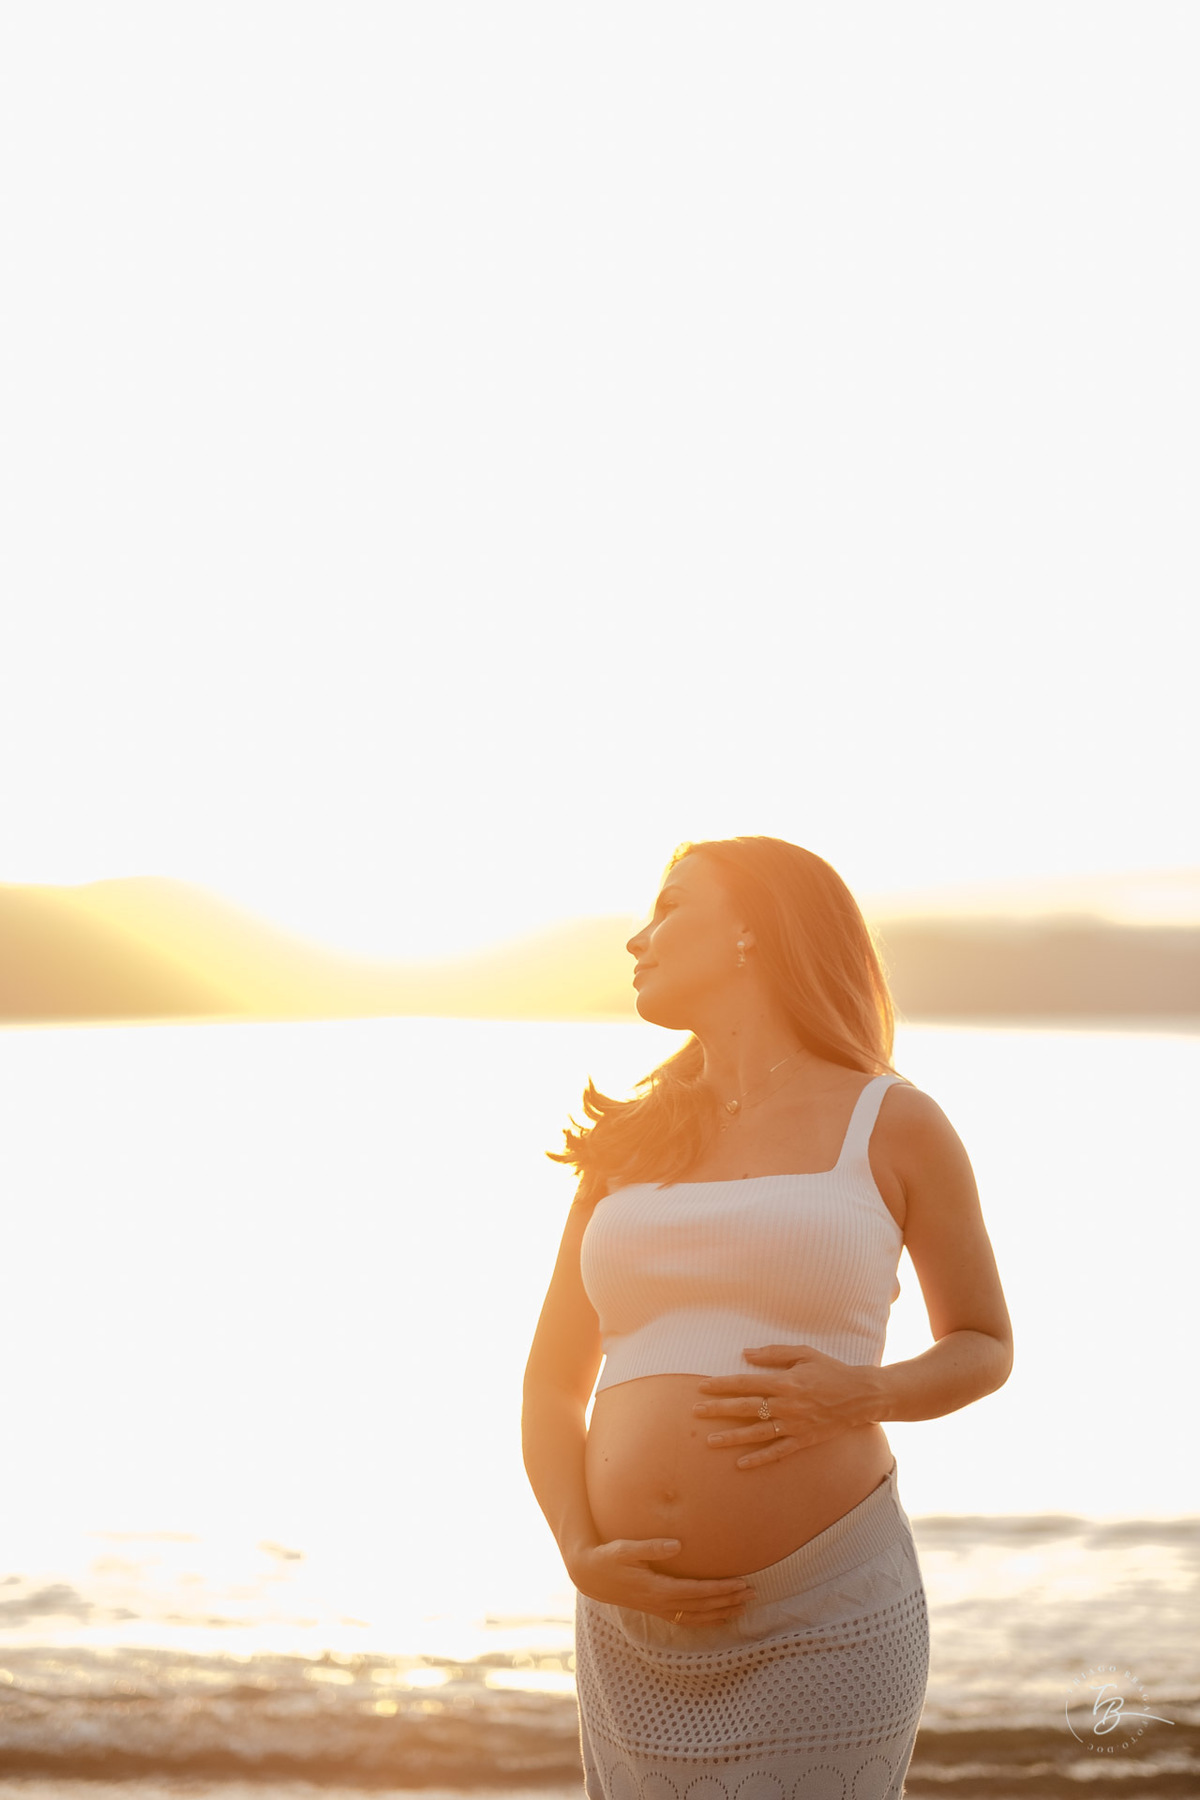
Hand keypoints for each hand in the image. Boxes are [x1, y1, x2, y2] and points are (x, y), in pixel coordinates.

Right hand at [569, 1538, 753, 1622]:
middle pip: (702, 1607)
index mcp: (656, 1588)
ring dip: (722, 1612)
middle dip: (729, 1601)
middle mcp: (661, 1603)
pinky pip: (688, 1620)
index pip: (697, 1592)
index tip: (741, 1584)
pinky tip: (720, 1616)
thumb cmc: (608, 1558)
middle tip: (754, 1594)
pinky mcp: (658, 1609)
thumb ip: (650, 1546)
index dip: (720, 1590)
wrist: (591, 1576)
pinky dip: (707, 1620)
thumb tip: (676, 1544)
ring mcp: (660, 1609)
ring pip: (697, 1617)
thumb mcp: (624, 1548)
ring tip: (745, 1607)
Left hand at [693, 1344, 887, 1467]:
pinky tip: (741, 1464)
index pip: (746, 1383)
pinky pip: (777, 1452)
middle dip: (718, 1409)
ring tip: (710, 1441)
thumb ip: (774, 1353)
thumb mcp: (804, 1353)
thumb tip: (745, 1353)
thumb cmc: (831, 1370)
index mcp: (785, 1381)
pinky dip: (759, 1459)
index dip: (722, 1385)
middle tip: (695, 1412)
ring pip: (756, 1433)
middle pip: (746, 1408)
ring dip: (732, 1437)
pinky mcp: (803, 1440)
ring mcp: (794, 1425)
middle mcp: (787, 1405)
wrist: (860, 1396)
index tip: (702, 1387)